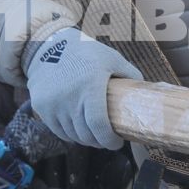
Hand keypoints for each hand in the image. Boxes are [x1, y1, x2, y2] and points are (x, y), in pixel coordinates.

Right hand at [24, 27, 143, 149]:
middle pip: (86, 134)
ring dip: (85, 139)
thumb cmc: (86, 53)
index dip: (109, 140)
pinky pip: (58, 130)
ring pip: (72, 135)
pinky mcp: (41, 107)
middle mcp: (69, 97)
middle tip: (107, 140)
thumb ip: (131, 75)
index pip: (98, 125)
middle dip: (100, 142)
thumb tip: (147, 94)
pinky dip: (70, 134)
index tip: (117, 143)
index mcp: (89, 86)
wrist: (49, 46)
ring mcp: (52, 104)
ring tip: (94, 135)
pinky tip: (79, 130)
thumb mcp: (112, 59)